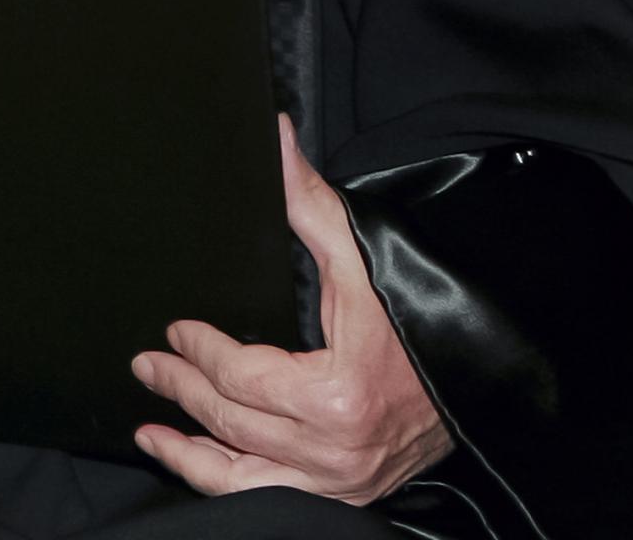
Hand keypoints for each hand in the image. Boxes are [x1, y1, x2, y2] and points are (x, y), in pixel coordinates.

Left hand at [133, 117, 452, 502]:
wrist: (485, 379)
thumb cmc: (424, 319)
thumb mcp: (363, 259)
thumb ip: (308, 203)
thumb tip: (274, 139)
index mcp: (337, 393)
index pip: (242, 375)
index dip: (199, 349)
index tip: (175, 328)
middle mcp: (335, 448)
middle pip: (232, 419)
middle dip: (181, 386)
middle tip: (147, 364)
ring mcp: (339, 478)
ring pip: (239, 472)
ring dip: (187, 447)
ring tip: (149, 426)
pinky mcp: (344, 493)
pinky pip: (263, 494)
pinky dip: (218, 478)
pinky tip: (185, 457)